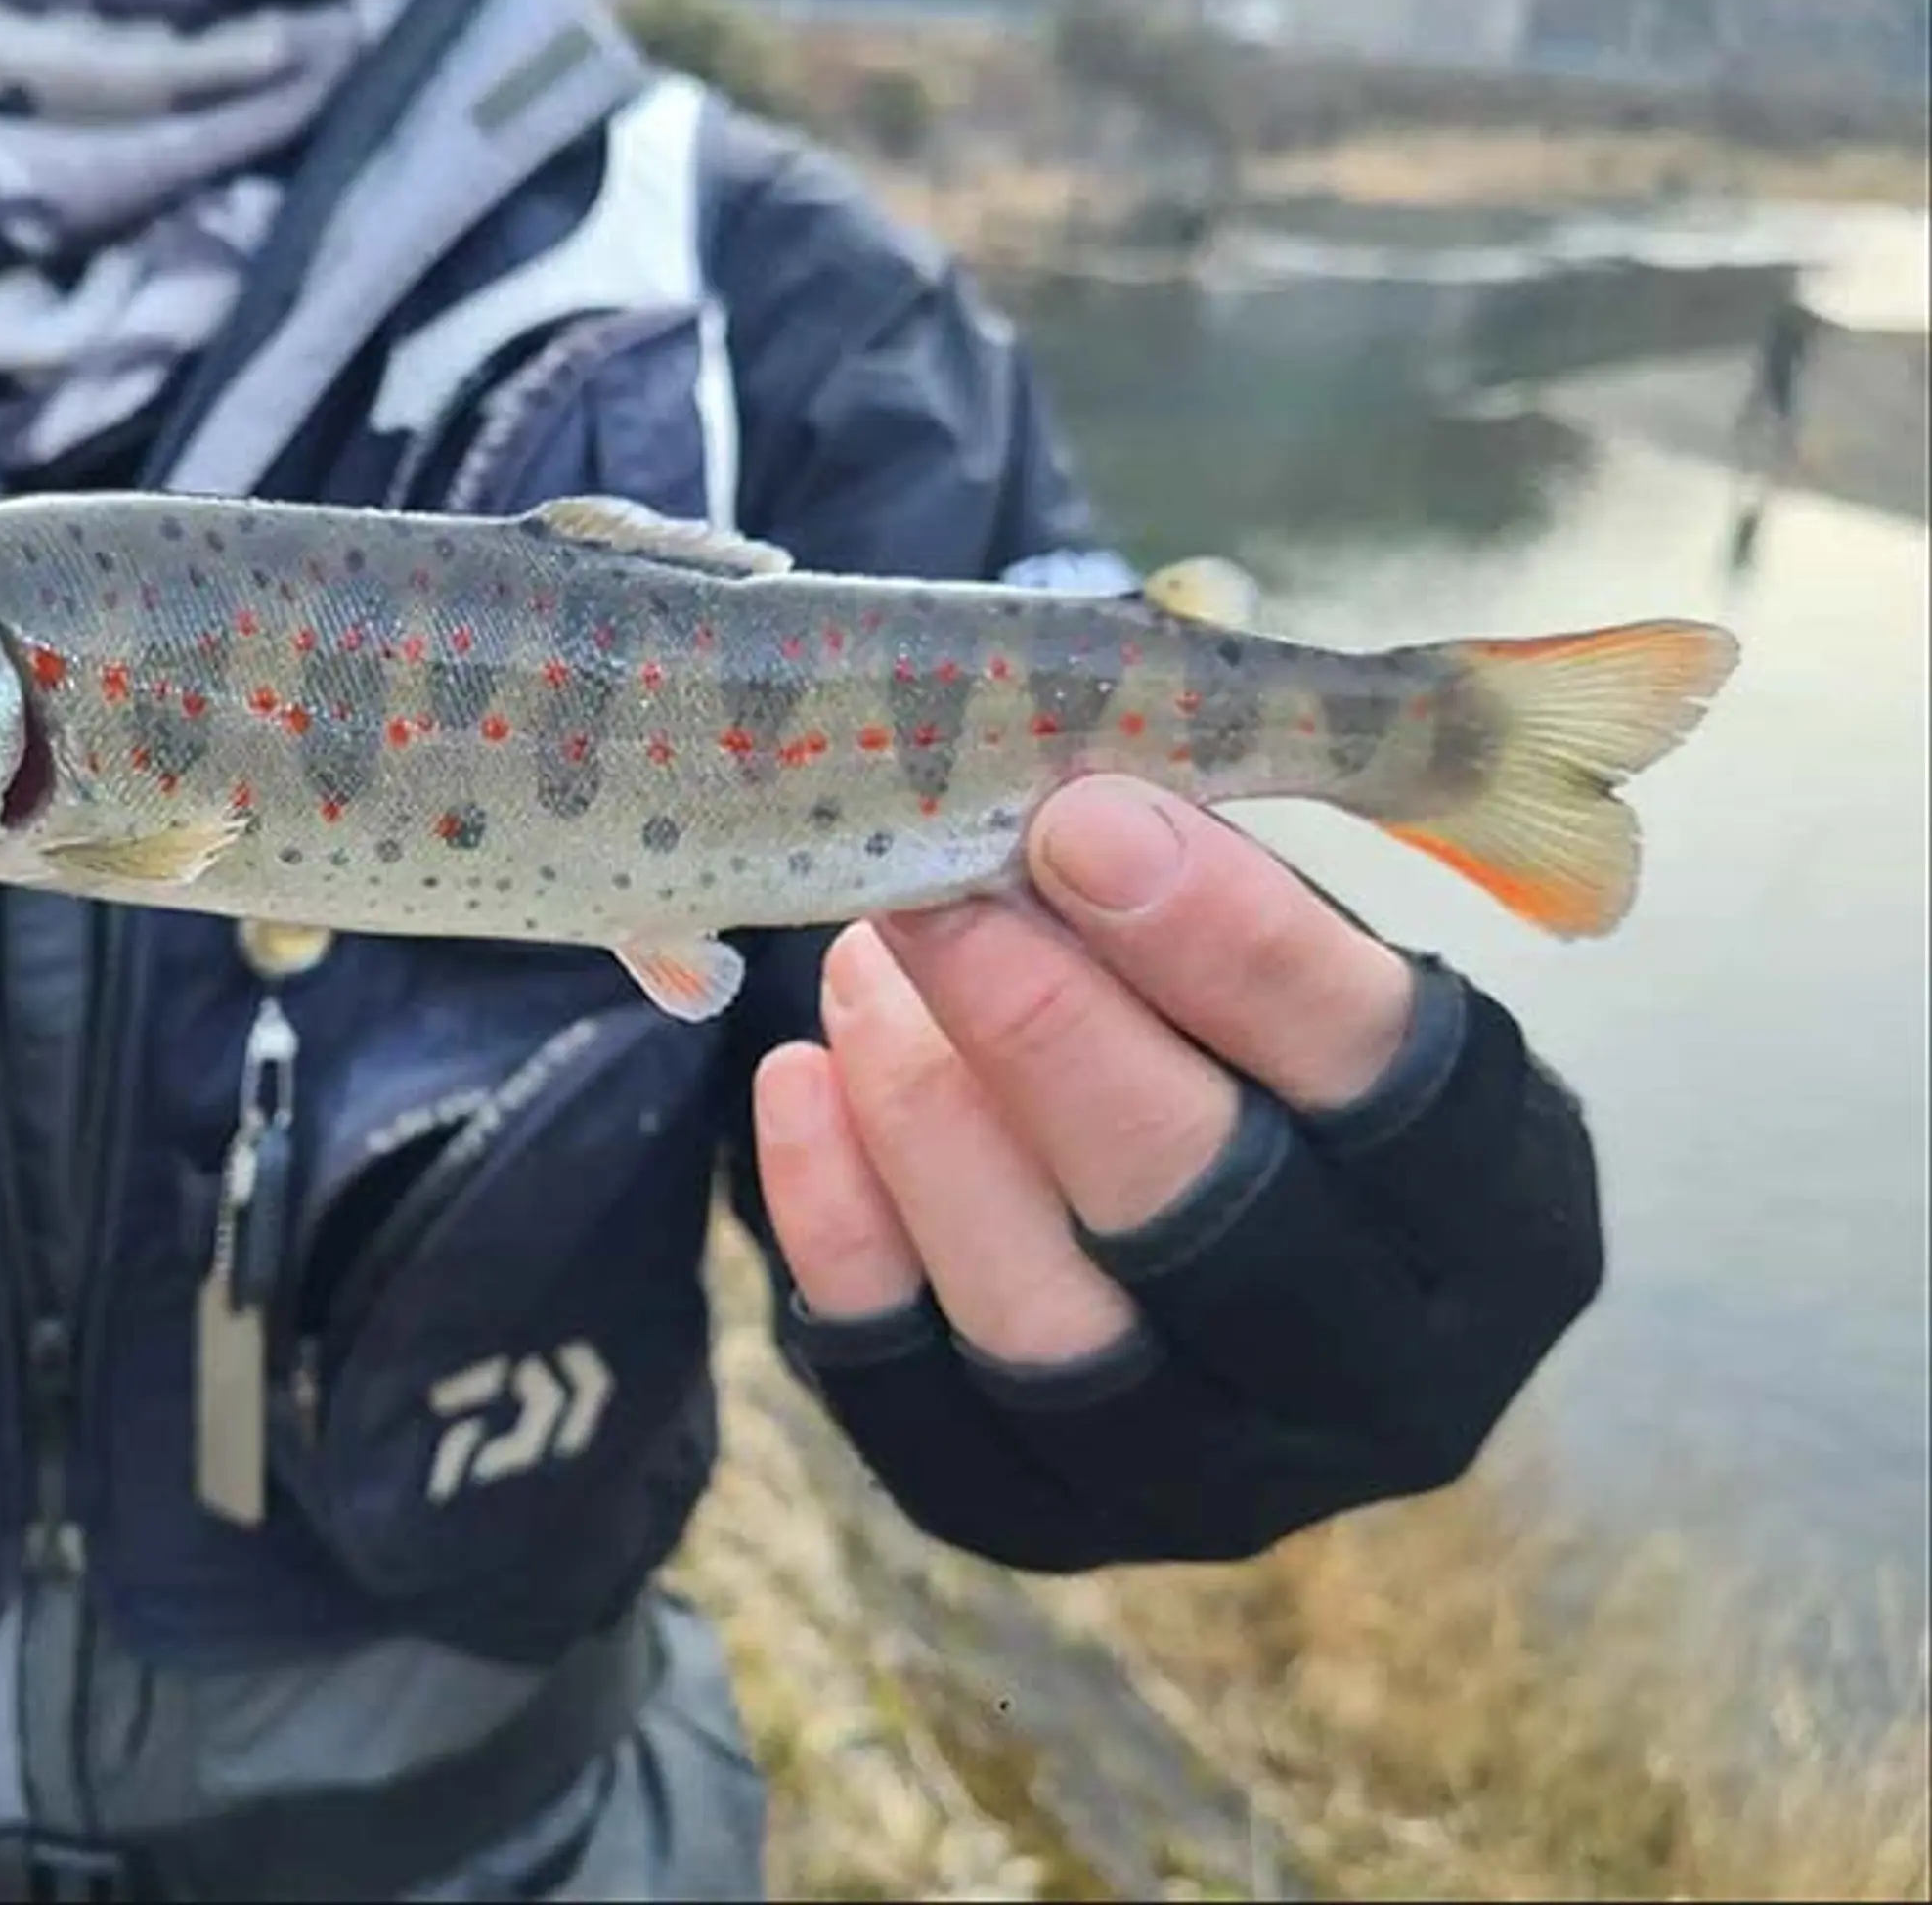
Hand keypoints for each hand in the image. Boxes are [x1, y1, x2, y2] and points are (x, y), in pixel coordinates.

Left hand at [750, 773, 1599, 1563]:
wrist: (1243, 1254)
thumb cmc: (1280, 1061)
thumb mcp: (1313, 967)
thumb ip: (1225, 895)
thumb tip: (1066, 783)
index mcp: (1504, 1220)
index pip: (1382, 1080)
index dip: (1230, 944)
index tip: (1086, 815)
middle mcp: (1384, 1391)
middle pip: (1202, 1218)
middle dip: (1050, 1035)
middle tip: (939, 887)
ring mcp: (1211, 1482)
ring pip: (1047, 1324)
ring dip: (932, 1121)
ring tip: (864, 961)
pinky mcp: (1043, 1522)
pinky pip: (908, 1397)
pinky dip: (839, 1232)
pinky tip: (801, 1082)